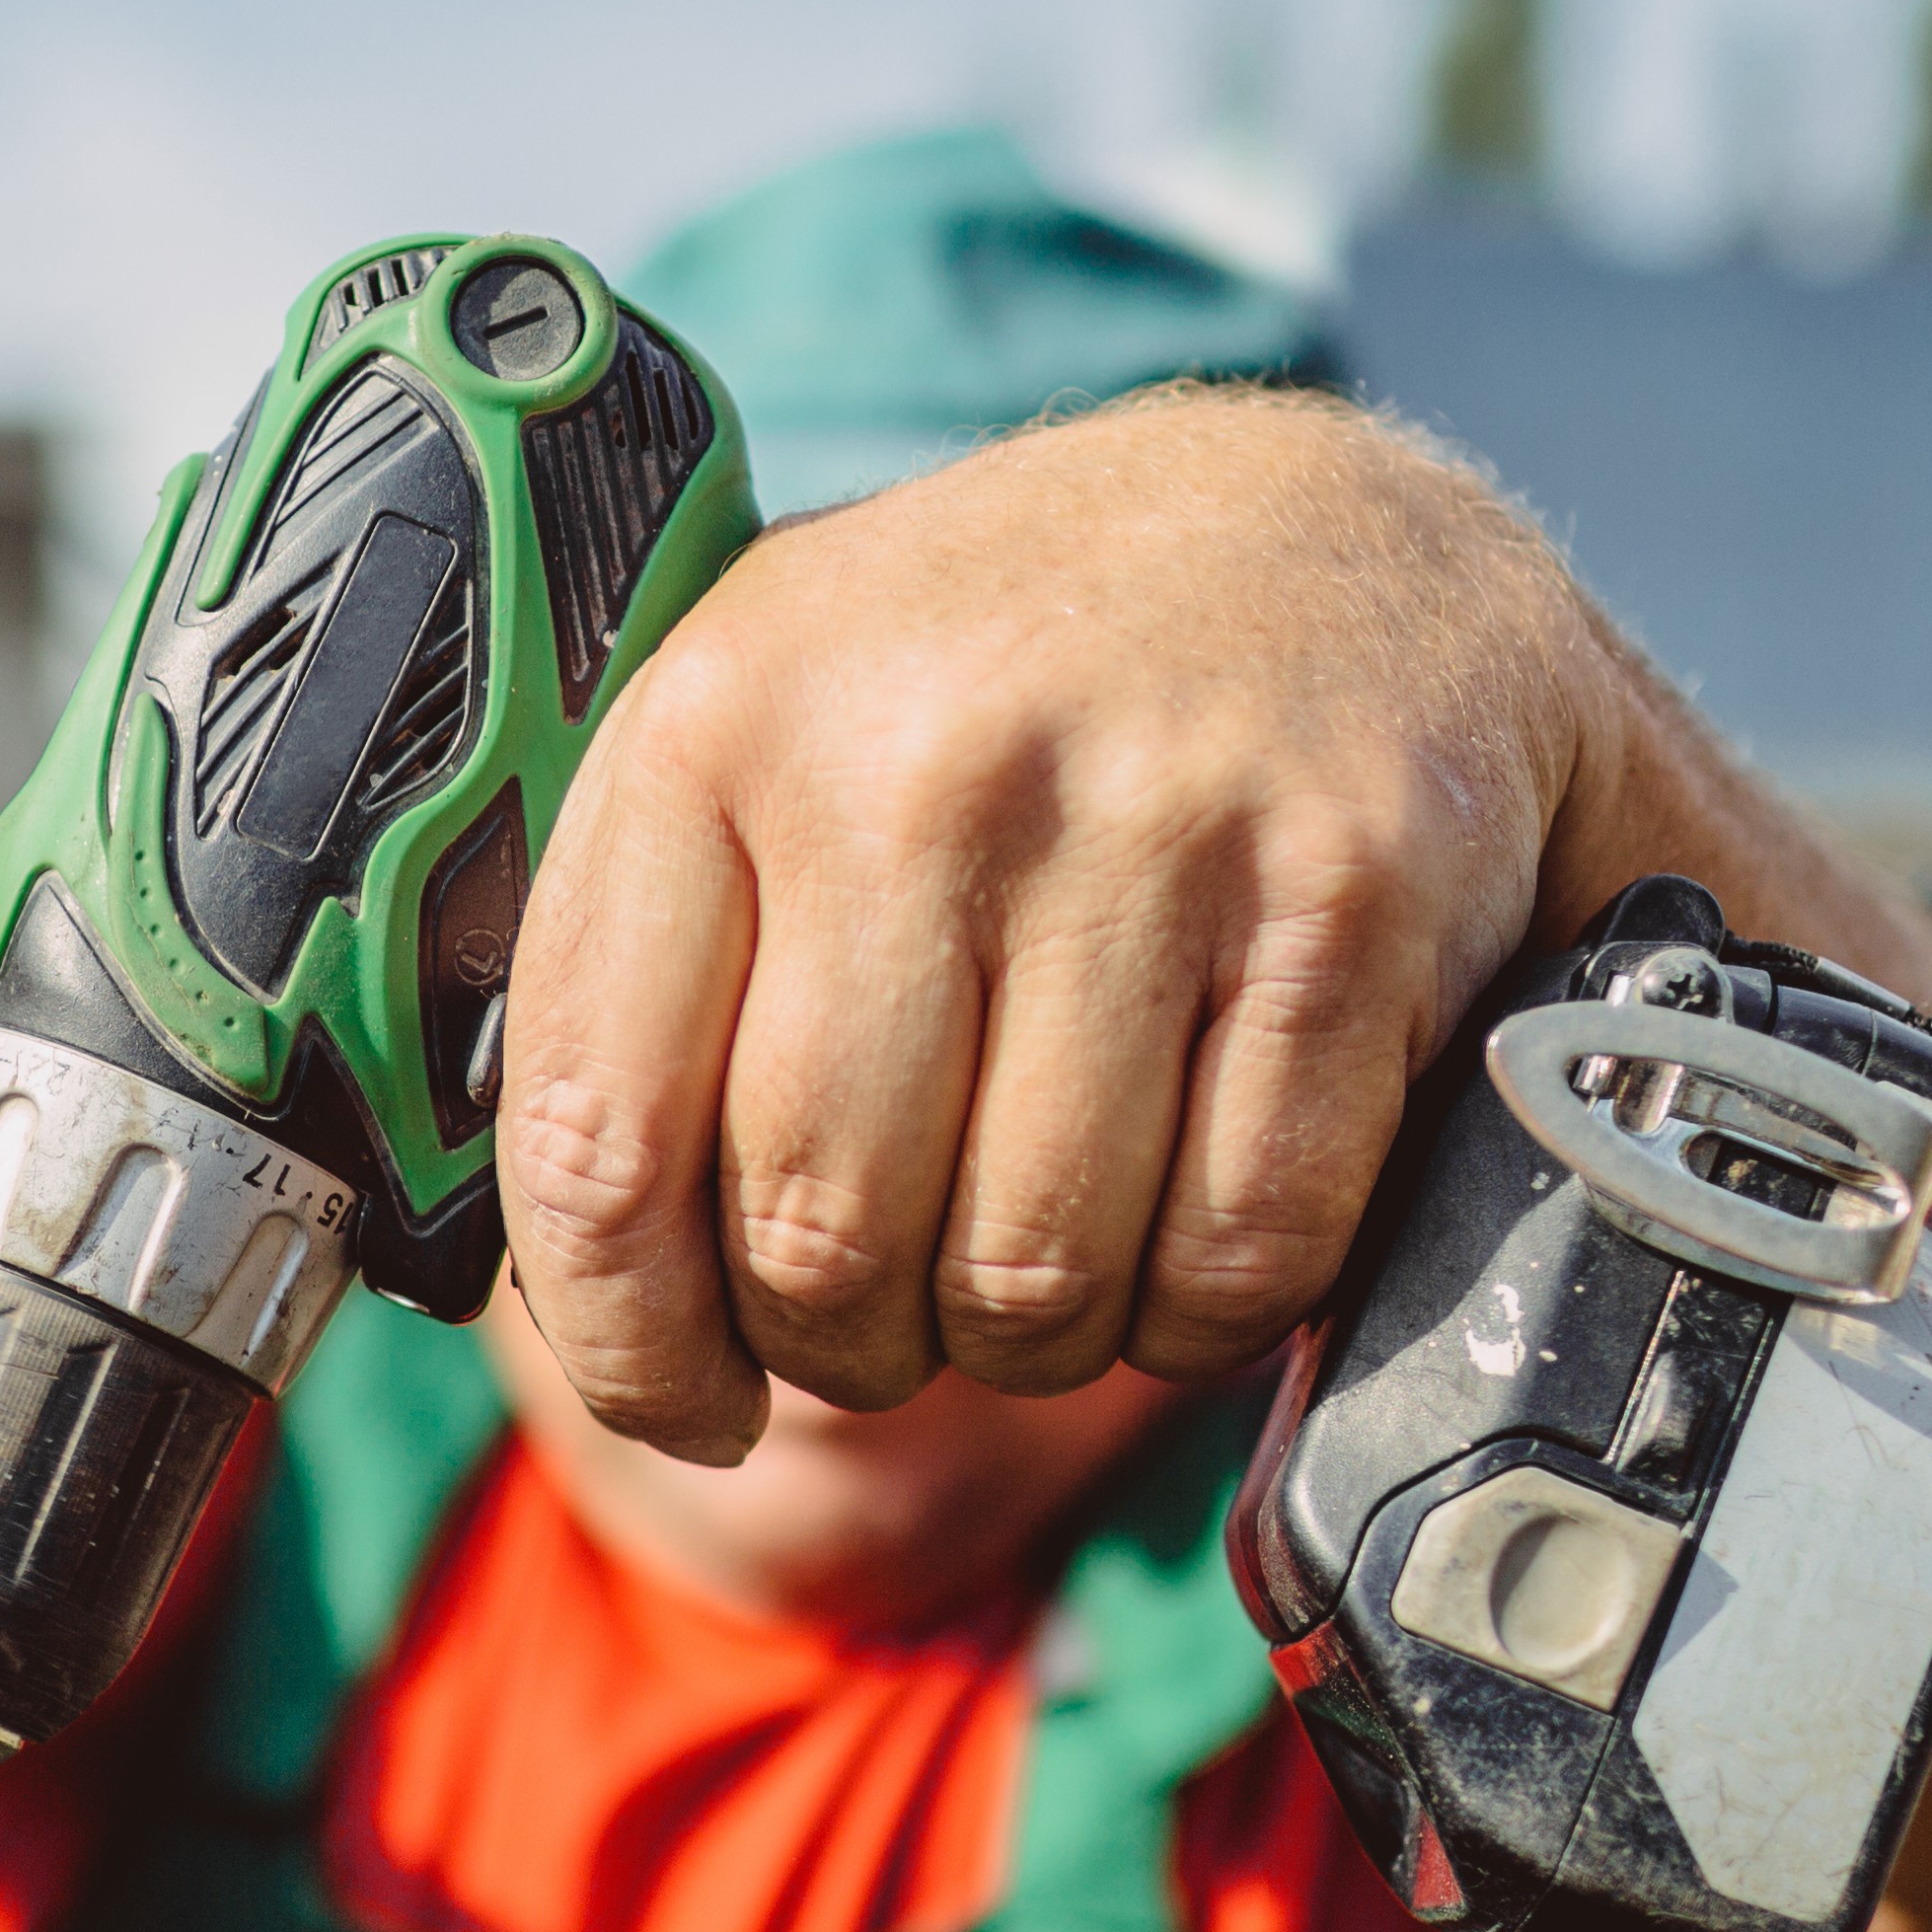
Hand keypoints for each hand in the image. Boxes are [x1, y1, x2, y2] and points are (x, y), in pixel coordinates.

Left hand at [498, 387, 1629, 1460]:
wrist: (1325, 532)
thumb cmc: (994, 693)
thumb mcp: (767, 742)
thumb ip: (641, 968)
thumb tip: (583, 1272)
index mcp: (720, 726)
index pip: (600, 1144)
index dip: (630, 1343)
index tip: (688, 1399)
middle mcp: (919, 763)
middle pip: (822, 1240)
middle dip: (852, 1344)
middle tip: (897, 1305)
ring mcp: (1147, 824)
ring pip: (1028, 1276)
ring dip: (1031, 1336)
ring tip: (1044, 1246)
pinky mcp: (1348, 898)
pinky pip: (1237, 1251)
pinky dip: (1202, 1308)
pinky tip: (1188, 1229)